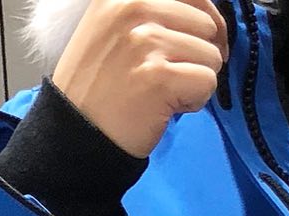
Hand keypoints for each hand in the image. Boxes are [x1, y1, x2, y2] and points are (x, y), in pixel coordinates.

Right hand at [51, 0, 229, 159]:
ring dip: (195, 80)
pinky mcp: (160, 76)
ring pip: (210, 55)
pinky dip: (195, 101)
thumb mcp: (114, 25)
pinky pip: (208, 82)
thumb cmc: (98, 85)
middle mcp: (134, 6)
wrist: (77, 131)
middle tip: (170, 77)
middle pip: (206, 25)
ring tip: (163, 92)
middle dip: (198, 56)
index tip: (206, 41)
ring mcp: (147, 41)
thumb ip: (154, 11)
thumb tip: (208, 18)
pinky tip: (166, 106)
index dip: (208, 20)